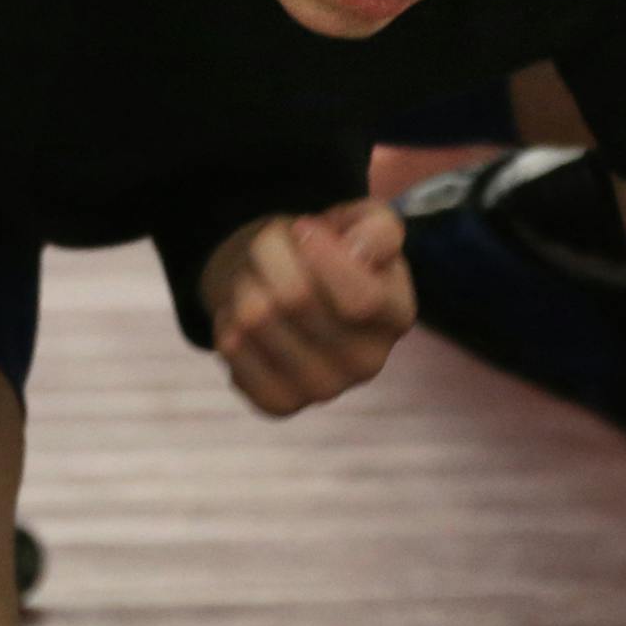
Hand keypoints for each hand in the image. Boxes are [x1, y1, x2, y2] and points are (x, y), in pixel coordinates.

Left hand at [204, 199, 415, 415]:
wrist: (286, 283)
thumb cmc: (331, 249)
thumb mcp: (363, 223)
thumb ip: (377, 227)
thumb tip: (361, 252)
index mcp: (396, 316)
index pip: (361, 299)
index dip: (322, 256)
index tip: (304, 228)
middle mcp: (368, 363)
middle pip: (295, 298)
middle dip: (273, 253)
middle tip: (273, 245)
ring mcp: (323, 389)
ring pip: (255, 316)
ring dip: (245, 280)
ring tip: (259, 277)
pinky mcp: (278, 403)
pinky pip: (232, 347)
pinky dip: (228, 317)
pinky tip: (248, 316)